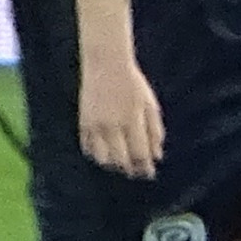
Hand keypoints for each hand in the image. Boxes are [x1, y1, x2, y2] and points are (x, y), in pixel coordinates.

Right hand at [81, 57, 164, 181]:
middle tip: (136, 173)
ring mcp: (95, 126)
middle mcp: (112, 126)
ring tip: (121, 165)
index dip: (145, 167)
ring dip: (113, 165)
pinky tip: (105, 155)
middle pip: (121, 159)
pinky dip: (97, 155)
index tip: (149, 174)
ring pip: (103, 158)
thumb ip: (155, 130)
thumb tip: (157, 155)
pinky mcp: (83, 123)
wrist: (106, 66)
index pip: (139, 153)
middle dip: (130, 169)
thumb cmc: (133, 85)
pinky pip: (88, 148)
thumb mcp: (150, 105)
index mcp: (132, 120)